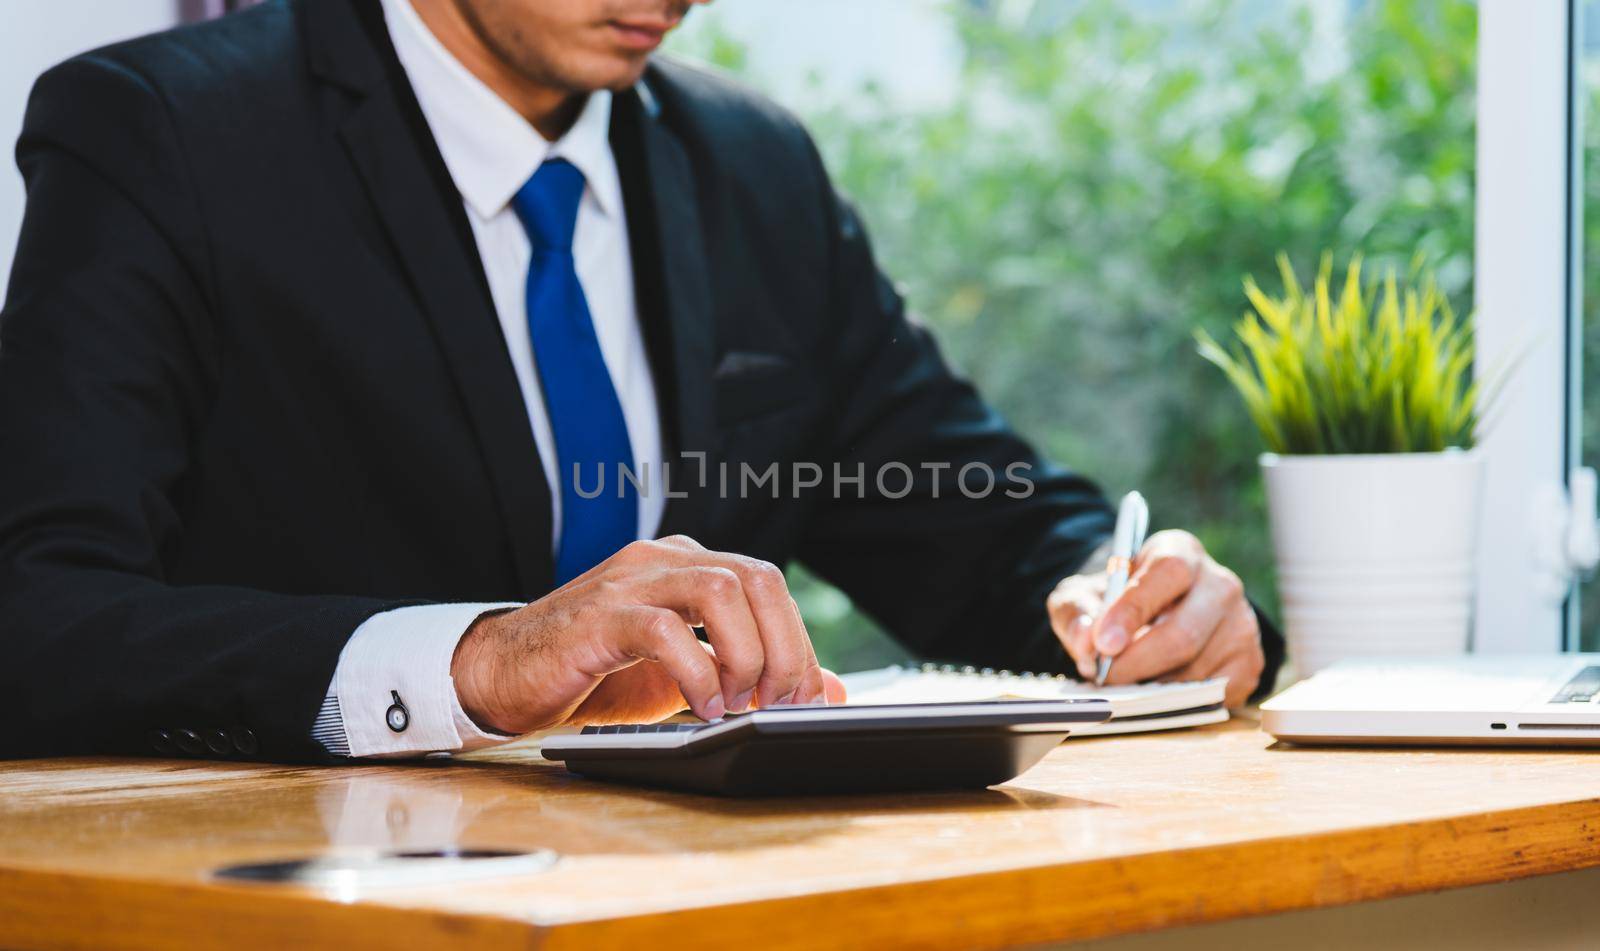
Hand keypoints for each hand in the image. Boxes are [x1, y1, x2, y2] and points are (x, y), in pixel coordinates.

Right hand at [450, 535, 831, 734]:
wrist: (504, 677)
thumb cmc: (596, 675)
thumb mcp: (689, 676)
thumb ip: (753, 674)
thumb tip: (829, 689)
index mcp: (687, 565)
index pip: (769, 585)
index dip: (799, 643)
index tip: (806, 698)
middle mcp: (663, 560)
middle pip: (756, 578)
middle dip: (784, 647)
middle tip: (779, 702)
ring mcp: (629, 583)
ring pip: (720, 590)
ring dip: (746, 653)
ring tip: (738, 702)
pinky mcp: (597, 618)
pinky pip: (665, 631)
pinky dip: (697, 673)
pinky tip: (701, 706)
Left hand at [1046, 529, 1263, 705]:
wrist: (1155, 618)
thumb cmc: (1118, 603)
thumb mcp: (1085, 594)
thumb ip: (1076, 610)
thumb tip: (1086, 642)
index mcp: (1180, 553)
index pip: (1167, 574)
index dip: (1133, 610)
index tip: (1103, 643)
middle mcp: (1220, 585)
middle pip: (1183, 633)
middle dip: (1136, 664)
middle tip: (1103, 679)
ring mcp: (1241, 625)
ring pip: (1194, 671)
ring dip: (1151, 687)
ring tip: (1123, 685)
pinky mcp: (1249, 663)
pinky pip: (1211, 694)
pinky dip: (1176, 702)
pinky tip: (1153, 692)